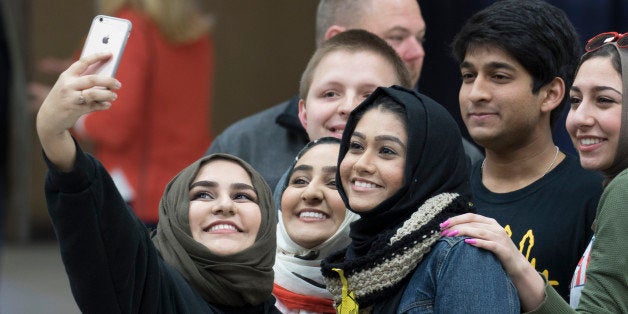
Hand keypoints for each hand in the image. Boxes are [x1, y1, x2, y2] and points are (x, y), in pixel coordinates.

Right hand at [36, 52, 120, 170]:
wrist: (48, 118)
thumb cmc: (63, 98)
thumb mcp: (68, 86)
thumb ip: (83, 81)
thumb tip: (107, 78)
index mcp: (66, 75)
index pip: (83, 62)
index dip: (97, 57)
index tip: (109, 53)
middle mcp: (68, 85)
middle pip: (92, 79)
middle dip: (108, 80)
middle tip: (118, 84)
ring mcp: (71, 98)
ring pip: (94, 93)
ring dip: (107, 95)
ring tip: (114, 96)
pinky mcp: (75, 110)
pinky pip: (93, 106)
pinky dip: (103, 105)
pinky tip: (107, 104)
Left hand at [440, 213, 545, 310]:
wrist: (517, 266)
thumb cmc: (496, 252)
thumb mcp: (485, 239)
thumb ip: (473, 232)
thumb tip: (452, 231)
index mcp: (490, 223)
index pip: (470, 216)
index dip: (455, 219)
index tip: (442, 225)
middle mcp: (495, 228)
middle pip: (473, 223)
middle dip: (456, 225)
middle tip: (443, 231)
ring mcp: (500, 238)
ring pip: (480, 231)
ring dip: (464, 232)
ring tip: (451, 235)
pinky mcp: (503, 249)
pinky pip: (490, 244)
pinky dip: (479, 242)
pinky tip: (468, 242)